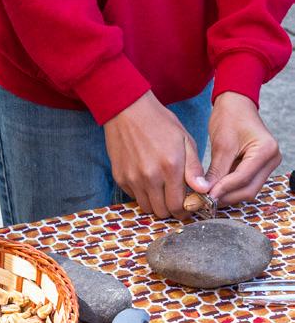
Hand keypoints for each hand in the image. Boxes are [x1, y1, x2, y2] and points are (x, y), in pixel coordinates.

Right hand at [104, 91, 207, 218]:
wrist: (128, 110)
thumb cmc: (160, 123)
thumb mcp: (185, 141)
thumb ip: (194, 168)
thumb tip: (204, 191)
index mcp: (171, 167)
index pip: (179, 206)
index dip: (186, 210)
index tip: (189, 205)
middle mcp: (150, 177)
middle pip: (162, 212)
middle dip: (172, 209)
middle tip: (177, 199)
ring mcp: (132, 179)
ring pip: (147, 207)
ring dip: (156, 203)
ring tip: (162, 190)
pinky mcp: (120, 177)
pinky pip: (134, 196)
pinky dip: (142, 193)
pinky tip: (147, 179)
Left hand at [204, 92, 280, 204]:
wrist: (236, 105)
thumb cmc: (230, 117)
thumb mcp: (221, 144)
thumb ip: (216, 170)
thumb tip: (206, 192)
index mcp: (266, 150)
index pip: (243, 177)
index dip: (223, 189)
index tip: (206, 196)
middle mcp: (272, 159)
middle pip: (249, 189)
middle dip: (226, 196)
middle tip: (204, 200)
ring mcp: (268, 164)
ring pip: (248, 189)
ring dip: (228, 194)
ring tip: (207, 195)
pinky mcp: (260, 167)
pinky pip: (246, 183)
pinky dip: (230, 188)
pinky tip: (215, 188)